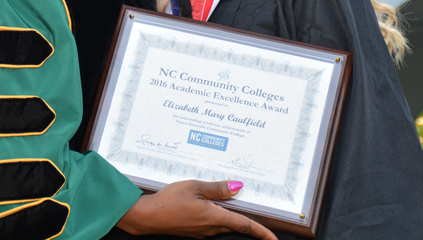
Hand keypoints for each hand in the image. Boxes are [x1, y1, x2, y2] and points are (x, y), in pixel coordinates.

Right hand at [116, 180, 277, 238]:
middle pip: (234, 225)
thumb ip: (217, 188)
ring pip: (222, 224)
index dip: (262, 232)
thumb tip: (237, 187)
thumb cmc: (169, 200)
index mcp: (214, 217)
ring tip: (229, 202)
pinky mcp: (193, 231)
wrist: (148, 216)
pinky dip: (215, 215)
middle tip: (252, 210)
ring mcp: (201, 232)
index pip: (244, 225)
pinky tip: (206, 204)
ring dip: (228, 216)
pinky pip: (210, 224)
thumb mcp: (194, 186)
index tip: (274, 239)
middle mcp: (210, 228)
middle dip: (245, 221)